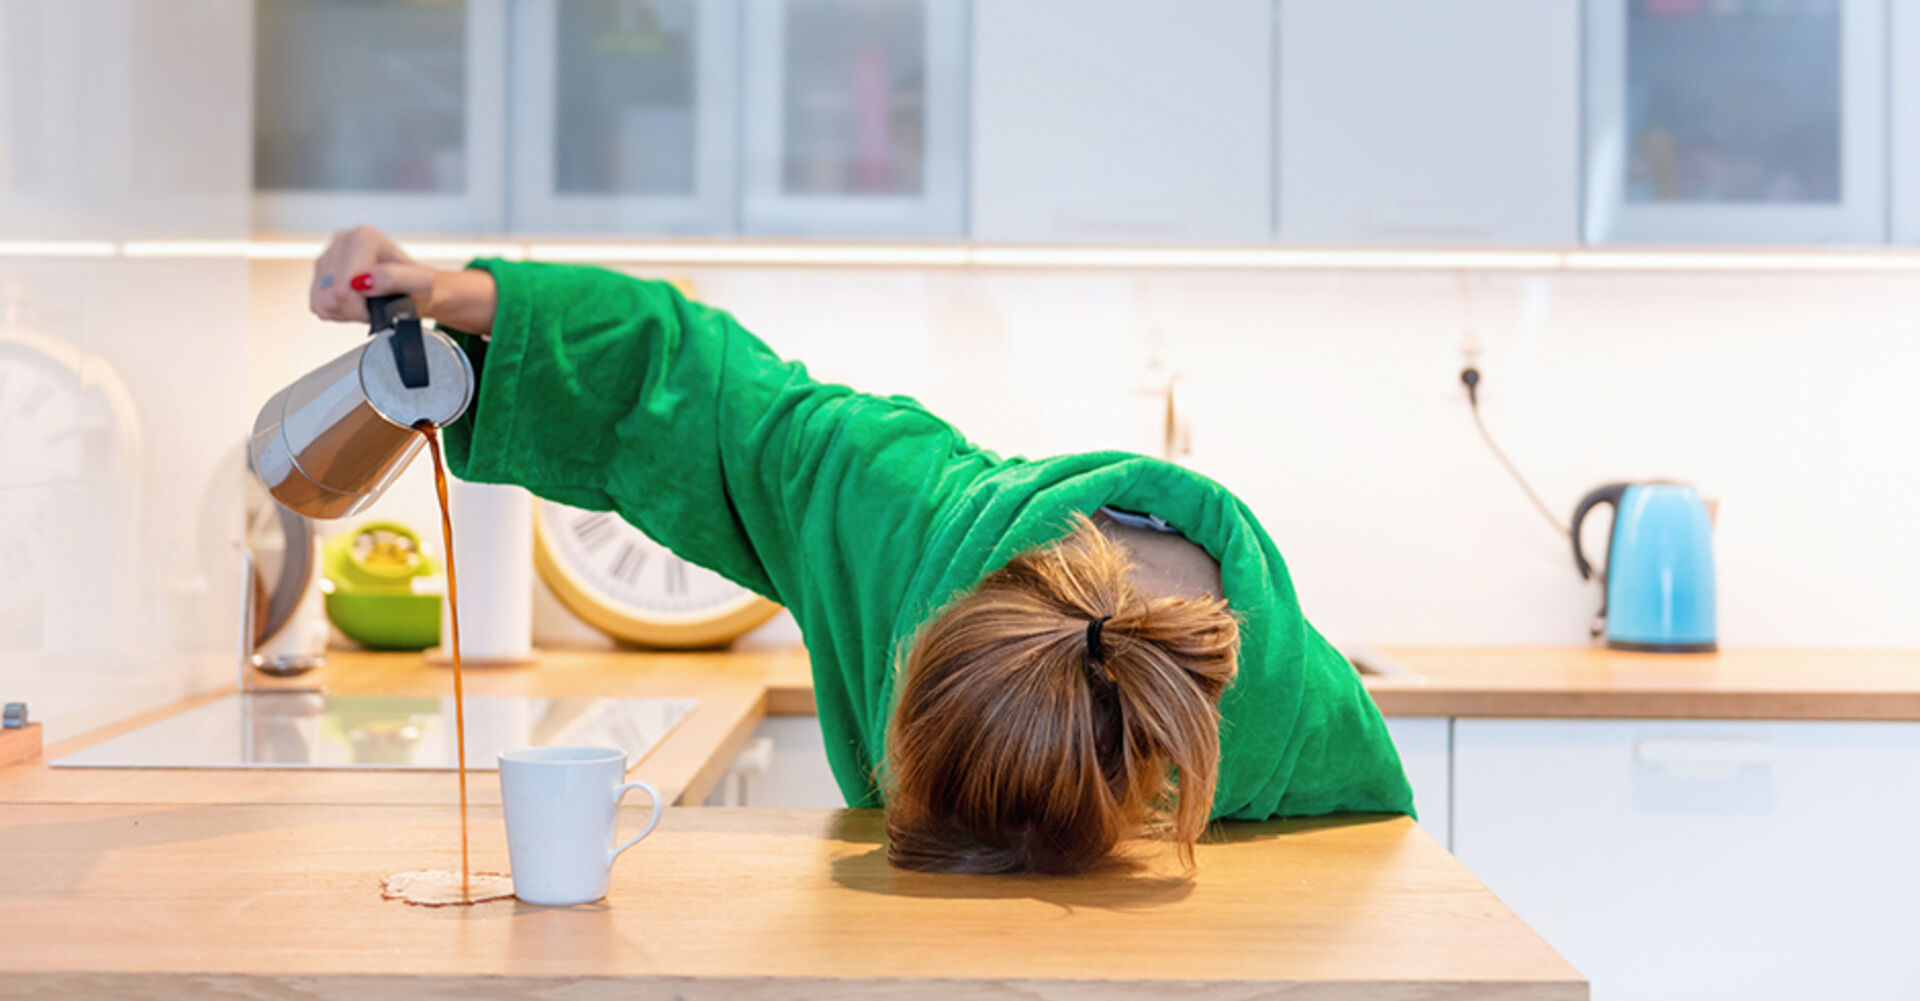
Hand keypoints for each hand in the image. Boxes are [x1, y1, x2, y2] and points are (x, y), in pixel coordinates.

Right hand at [309, 225, 439, 322]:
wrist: (416, 290)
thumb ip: (393, 279)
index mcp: (364, 238)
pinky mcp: (321, 271)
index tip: (380, 305)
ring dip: (345, 312)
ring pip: (321, 301)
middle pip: (330, 296)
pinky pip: (316, 303)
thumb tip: (364, 281)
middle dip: (353, 310)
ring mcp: (329, 255)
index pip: (344, 288)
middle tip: (374, 306)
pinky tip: (355, 303)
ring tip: (366, 304)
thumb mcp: (419, 284)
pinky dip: (337, 311)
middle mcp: (343, 241)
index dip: (361, 307)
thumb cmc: (419, 286)